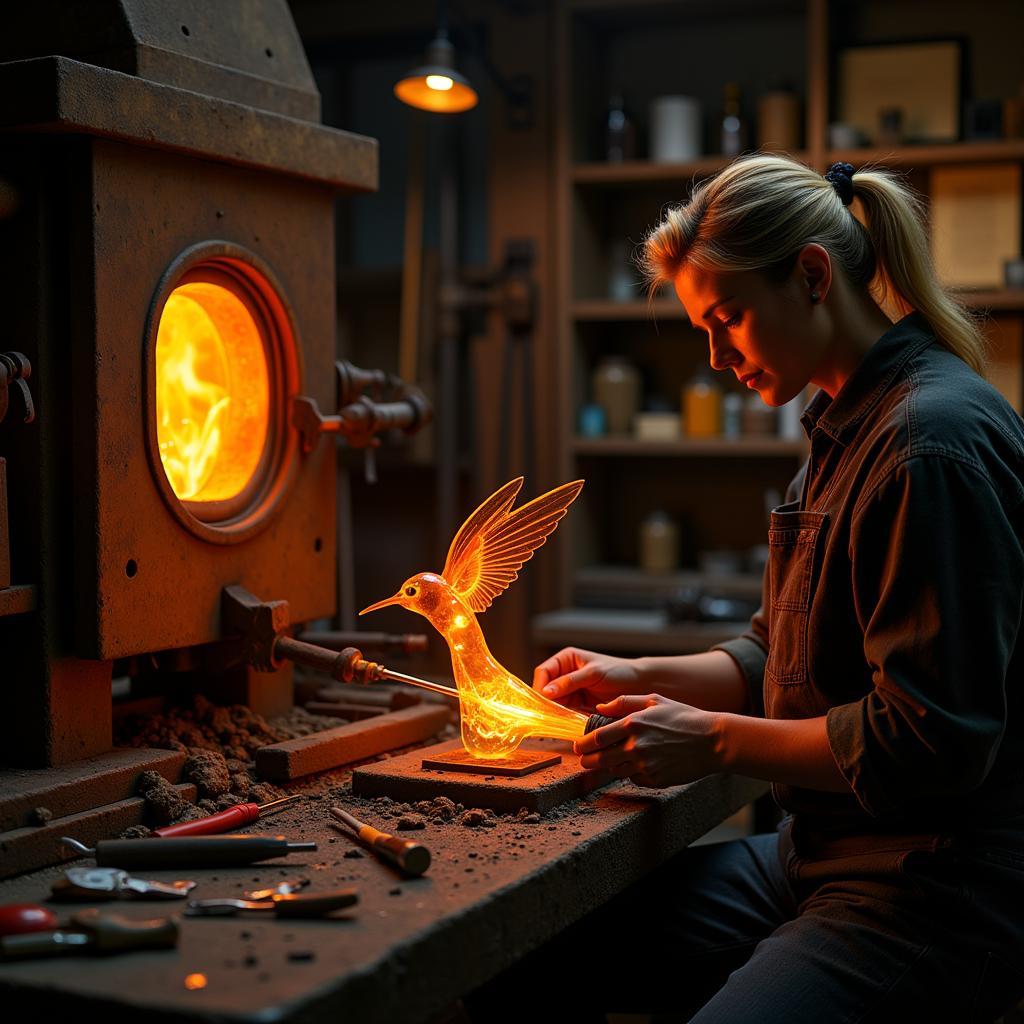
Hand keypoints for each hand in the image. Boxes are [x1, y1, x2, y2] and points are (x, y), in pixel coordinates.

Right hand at [532, 647, 642, 712]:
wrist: (639, 685)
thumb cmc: (619, 672)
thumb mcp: (593, 674)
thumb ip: (569, 682)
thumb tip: (545, 692)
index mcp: (566, 659)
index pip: (543, 672)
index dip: (540, 686)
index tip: (542, 700)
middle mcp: (565, 674)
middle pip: (545, 689)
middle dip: (546, 702)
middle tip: (547, 715)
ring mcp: (570, 690)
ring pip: (553, 703)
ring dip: (554, 712)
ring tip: (558, 720)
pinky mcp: (577, 704)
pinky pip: (564, 712)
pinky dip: (564, 718)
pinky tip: (567, 722)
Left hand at [571, 694, 720, 787]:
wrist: (712, 741)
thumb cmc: (683, 717)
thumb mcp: (654, 700)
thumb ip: (624, 702)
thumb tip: (600, 708)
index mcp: (634, 724)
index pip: (598, 737)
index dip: (584, 744)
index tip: (578, 745)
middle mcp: (636, 746)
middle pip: (600, 759)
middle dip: (588, 761)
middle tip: (584, 760)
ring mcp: (645, 765)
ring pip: (615, 771)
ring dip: (608, 768)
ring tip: (609, 761)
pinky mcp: (655, 779)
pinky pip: (634, 779)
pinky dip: (631, 774)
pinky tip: (637, 765)